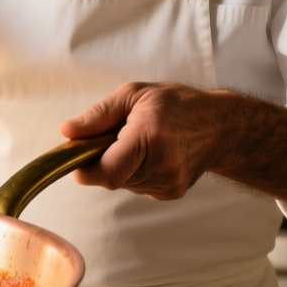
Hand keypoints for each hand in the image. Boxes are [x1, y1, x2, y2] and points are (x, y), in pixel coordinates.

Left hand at [59, 82, 223, 199]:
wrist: (220, 126)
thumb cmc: (175, 104)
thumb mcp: (133, 95)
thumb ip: (97, 115)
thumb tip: (66, 132)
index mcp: (150, 136)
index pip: (106, 172)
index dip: (85, 168)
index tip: (80, 155)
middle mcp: (163, 164)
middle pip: (111, 178)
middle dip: (103, 161)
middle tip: (115, 138)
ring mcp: (170, 182)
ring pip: (123, 184)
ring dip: (121, 166)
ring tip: (139, 143)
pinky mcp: (172, 192)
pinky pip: (138, 187)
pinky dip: (135, 173)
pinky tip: (151, 155)